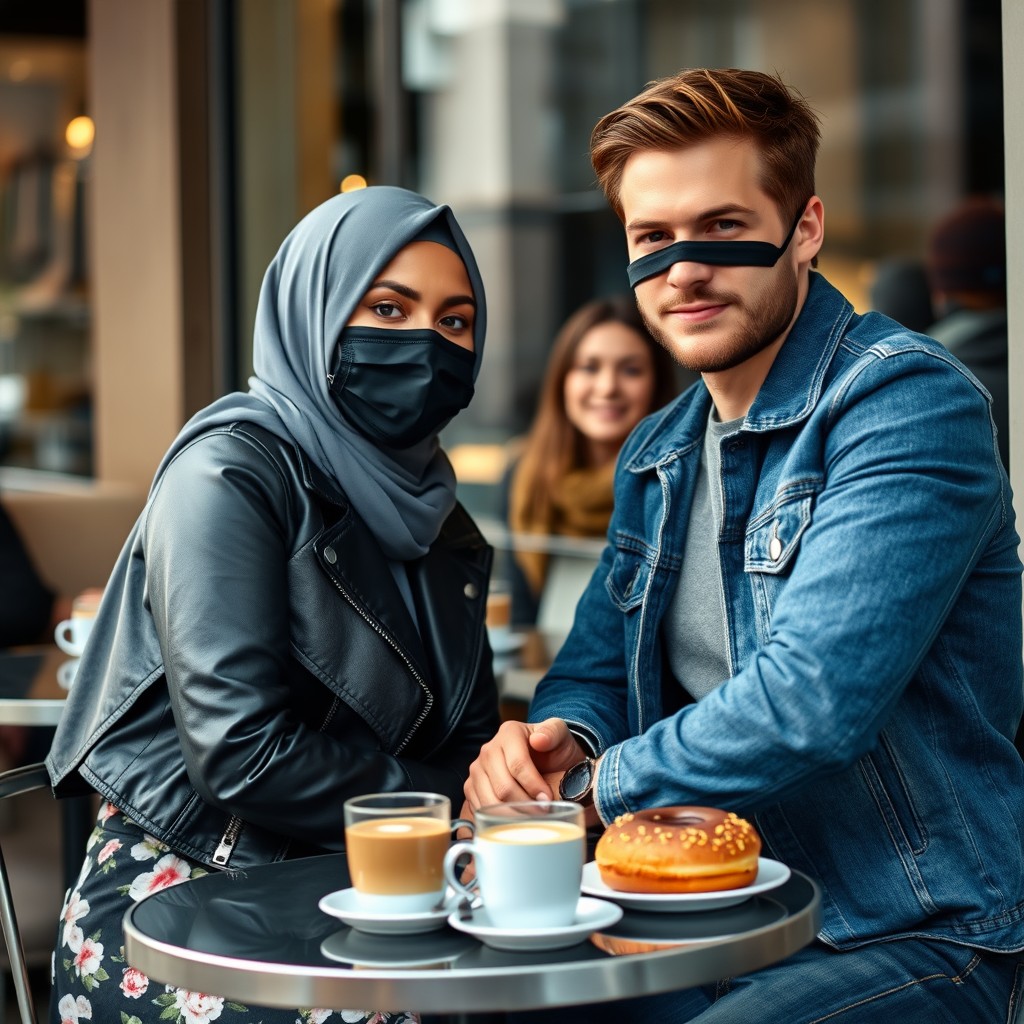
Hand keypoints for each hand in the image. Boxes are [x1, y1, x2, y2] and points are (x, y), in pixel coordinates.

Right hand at [464, 717, 586, 809]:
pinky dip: (497, 820)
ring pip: (489, 801)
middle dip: (524, 804)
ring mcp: (477, 769)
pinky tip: (515, 821)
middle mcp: (489, 750)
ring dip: (512, 815)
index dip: (533, 785)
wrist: (546, 760)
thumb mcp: (561, 735)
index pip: (518, 764)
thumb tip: (539, 740)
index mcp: (509, 733)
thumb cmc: (553, 749)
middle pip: (503, 786)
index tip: (547, 799)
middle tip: (542, 813)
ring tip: (530, 819)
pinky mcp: (471, 787)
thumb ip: (554, 732)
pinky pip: (480, 809)